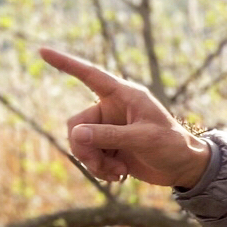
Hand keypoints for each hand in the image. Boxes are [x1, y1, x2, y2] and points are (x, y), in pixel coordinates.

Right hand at [39, 47, 211, 188]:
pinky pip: (88, 157)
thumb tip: (75, 134)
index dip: (66, 63)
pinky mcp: (108, 146)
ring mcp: (109, 128)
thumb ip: (109, 135)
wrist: (183, 168)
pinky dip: (99, 169)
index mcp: (124, 95)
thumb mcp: (143, 139)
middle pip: (76, 125)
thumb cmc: (172, 145)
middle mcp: (112, 108)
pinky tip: (118, 175)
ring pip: (79, 143)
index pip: (90, 75)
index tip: (42, 51)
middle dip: (84, 148)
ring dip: (93, 162)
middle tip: (103, 165)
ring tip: (116, 172)